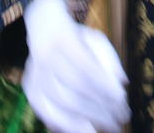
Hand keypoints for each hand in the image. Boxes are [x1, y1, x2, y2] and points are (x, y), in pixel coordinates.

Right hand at [21, 0, 128, 132]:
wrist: (44, 31)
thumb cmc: (78, 40)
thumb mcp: (96, 40)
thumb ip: (110, 59)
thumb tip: (122, 83)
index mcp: (63, 40)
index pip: (86, 66)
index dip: (104, 85)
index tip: (122, 98)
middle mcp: (45, 57)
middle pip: (74, 86)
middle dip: (100, 105)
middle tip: (120, 118)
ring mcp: (34, 74)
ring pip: (60, 103)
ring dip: (88, 118)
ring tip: (107, 126)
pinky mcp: (31, 90)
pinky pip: (46, 113)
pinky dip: (66, 125)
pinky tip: (86, 129)